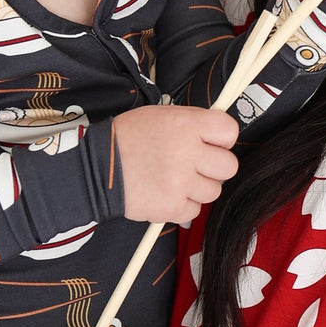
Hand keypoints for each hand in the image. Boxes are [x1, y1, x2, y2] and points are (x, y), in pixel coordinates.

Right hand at [113, 104, 239, 223]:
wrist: (95, 168)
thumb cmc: (127, 139)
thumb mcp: (161, 115)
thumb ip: (193, 123)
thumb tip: (219, 134)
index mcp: (187, 125)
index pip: (229, 131)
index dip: (222, 139)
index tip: (212, 144)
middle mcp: (188, 152)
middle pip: (229, 166)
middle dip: (214, 167)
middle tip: (194, 165)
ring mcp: (181, 182)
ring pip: (213, 191)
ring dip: (197, 188)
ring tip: (173, 179)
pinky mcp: (172, 207)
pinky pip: (194, 210)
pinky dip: (182, 205)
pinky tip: (164, 192)